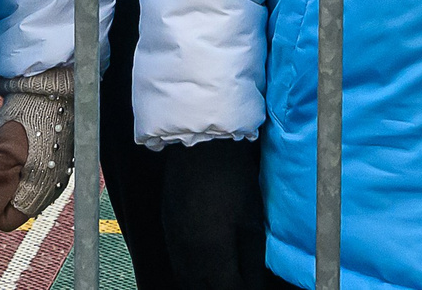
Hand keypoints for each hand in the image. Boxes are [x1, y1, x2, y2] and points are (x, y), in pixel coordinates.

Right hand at [160, 138, 270, 283]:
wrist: (201, 146)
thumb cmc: (234, 181)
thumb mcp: (251, 222)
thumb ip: (252, 261)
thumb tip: (254, 285)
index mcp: (213, 256)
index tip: (255, 286)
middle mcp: (188, 257)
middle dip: (222, 289)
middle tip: (237, 282)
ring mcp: (173, 244)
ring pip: (186, 281)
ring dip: (204, 286)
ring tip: (222, 280)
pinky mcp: (167, 231)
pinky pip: (176, 265)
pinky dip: (190, 274)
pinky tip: (203, 271)